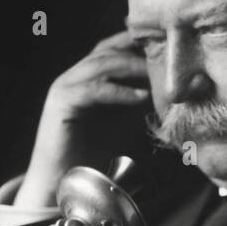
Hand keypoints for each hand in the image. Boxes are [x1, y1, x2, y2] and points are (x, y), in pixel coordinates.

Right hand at [14, 31, 150, 208]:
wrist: (64, 181)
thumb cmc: (91, 155)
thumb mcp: (122, 121)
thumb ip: (137, 101)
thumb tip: (165, 88)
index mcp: (84, 79)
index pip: (111, 49)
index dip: (136, 44)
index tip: (164, 47)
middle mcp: (72, 78)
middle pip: (106, 50)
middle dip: (136, 49)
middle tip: (164, 54)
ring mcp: (64, 88)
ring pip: (100, 65)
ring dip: (132, 67)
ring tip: (157, 73)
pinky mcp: (62, 103)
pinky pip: (94, 89)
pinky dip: (120, 92)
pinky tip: (141, 97)